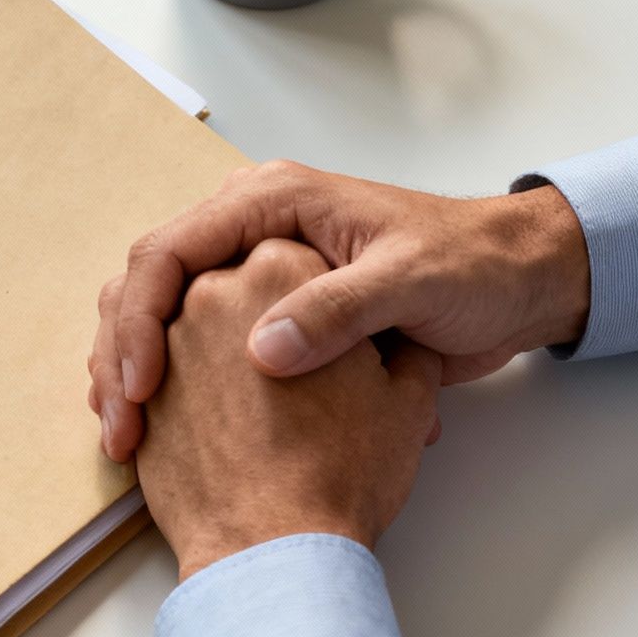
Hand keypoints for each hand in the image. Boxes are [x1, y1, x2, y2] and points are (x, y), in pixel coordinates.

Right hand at [88, 161, 588, 461]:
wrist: (520, 281)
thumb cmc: (472, 265)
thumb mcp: (410, 283)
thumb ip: (338, 311)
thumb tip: (263, 351)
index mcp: (271, 201)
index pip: (168, 251)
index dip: (141, 322)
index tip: (140, 386)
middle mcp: (250, 229)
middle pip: (148, 283)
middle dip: (120, 353)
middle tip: (117, 422)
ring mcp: (254, 272)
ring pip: (162, 315)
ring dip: (134, 372)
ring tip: (124, 435)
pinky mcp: (268, 313)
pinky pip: (193, 342)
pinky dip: (169, 385)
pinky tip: (159, 431)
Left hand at [136, 239, 442, 578]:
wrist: (275, 548)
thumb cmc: (343, 471)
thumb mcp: (407, 393)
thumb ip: (401, 348)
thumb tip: (399, 345)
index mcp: (283, 264)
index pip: (291, 250)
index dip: (314, 286)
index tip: (328, 325)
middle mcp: (215, 289)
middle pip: (231, 280)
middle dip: (255, 313)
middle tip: (291, 362)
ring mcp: (171, 339)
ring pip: (184, 321)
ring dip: (209, 345)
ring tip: (247, 390)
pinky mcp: (142, 391)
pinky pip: (150, 369)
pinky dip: (172, 381)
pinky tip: (210, 416)